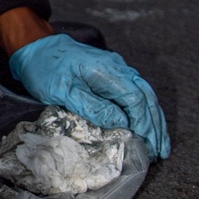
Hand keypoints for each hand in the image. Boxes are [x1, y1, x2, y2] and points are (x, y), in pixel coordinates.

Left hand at [8, 32, 170, 158]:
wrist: (37, 46)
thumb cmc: (46, 68)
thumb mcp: (63, 91)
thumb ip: (92, 106)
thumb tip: (121, 123)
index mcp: (107, 70)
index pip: (135, 99)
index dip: (143, 123)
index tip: (146, 145)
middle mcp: (119, 68)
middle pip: (146, 97)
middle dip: (155, 126)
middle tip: (160, 152)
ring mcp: (118, 69)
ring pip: (145, 95)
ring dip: (154, 120)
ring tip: (161, 145)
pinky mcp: (113, 74)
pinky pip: (136, 94)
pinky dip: (145, 112)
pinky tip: (148, 126)